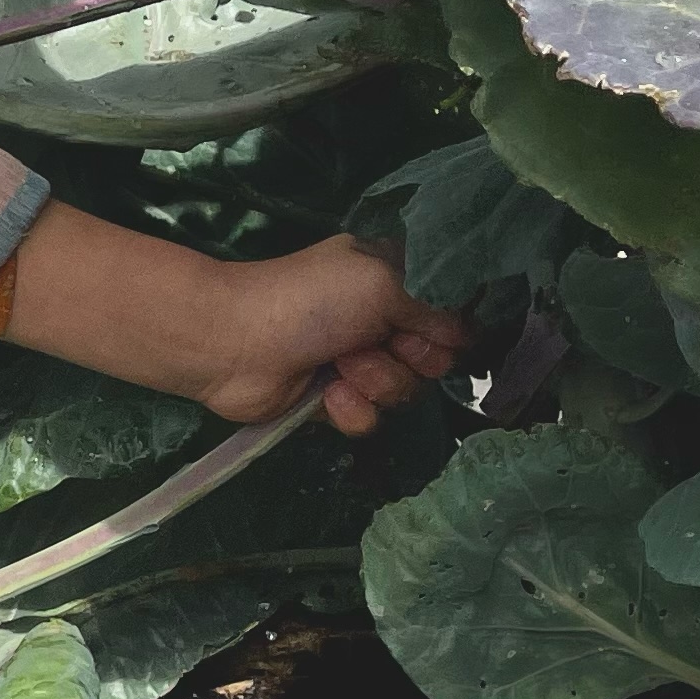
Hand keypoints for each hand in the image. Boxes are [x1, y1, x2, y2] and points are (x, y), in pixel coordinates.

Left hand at [195, 236, 467, 436]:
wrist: (234, 343)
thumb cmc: (308, 300)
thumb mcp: (381, 282)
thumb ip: (432, 305)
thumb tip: (466, 333)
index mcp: (388, 279)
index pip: (445, 311)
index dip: (446, 328)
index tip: (431, 329)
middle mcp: (375, 319)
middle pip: (431, 358)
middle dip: (410, 358)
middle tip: (380, 344)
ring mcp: (353, 361)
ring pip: (402, 391)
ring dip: (375, 382)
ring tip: (341, 368)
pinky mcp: (330, 400)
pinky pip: (368, 419)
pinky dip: (349, 409)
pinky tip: (325, 394)